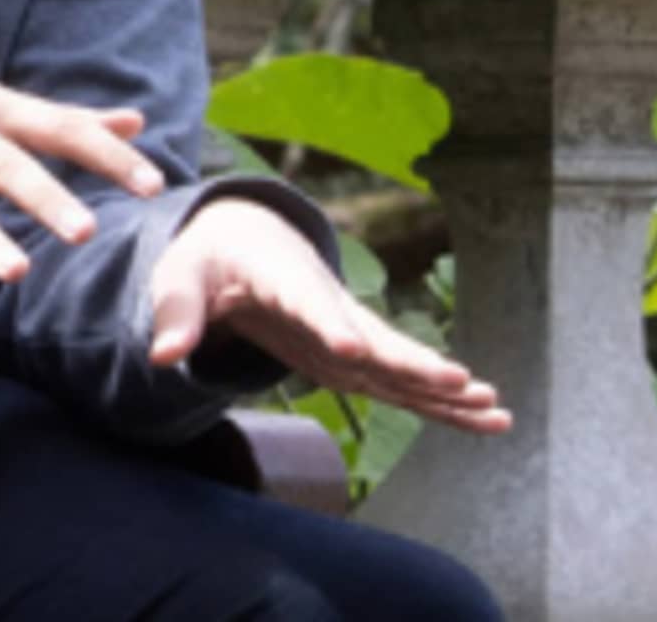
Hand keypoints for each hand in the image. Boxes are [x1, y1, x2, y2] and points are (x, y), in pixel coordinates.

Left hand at [148, 198, 511, 435]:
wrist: (247, 238)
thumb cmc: (208, 257)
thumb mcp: (179, 276)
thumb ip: (173, 312)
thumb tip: (160, 357)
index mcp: (282, 278)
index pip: (306, 302)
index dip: (329, 324)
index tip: (354, 346)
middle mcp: (328, 306)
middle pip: (374, 336)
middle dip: (413, 361)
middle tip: (458, 380)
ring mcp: (348, 333)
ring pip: (400, 364)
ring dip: (445, 387)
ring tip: (495, 407)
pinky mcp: (356, 355)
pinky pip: (401, 381)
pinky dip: (443, 400)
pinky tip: (488, 417)